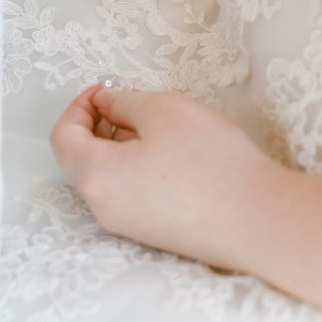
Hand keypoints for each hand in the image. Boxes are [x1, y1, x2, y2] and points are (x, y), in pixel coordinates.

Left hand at [51, 85, 275, 269]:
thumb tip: (105, 104)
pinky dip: (135, 165)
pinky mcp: (154, 233)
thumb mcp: (162, 111)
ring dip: (119, 144)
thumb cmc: (208, 161)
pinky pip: (128, 192)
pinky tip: (171, 152)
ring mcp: (128, 225)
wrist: (258, 221)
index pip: (63, 137)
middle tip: (130, 101)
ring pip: (107, 176)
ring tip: (157, 124)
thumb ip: (123, 103)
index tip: (107, 89)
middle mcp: (104, 208)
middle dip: (99, 123)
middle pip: (81, 158)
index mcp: (96, 177)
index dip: (79, 105)